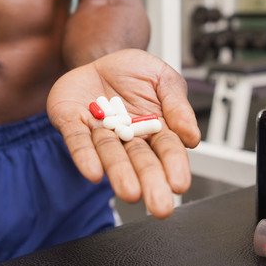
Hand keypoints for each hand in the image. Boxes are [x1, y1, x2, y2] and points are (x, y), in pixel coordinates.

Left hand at [47, 49, 200, 218]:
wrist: (100, 59)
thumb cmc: (134, 73)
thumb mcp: (164, 78)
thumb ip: (177, 104)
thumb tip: (192, 136)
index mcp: (154, 128)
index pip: (167, 150)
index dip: (174, 166)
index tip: (179, 184)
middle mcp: (126, 137)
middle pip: (140, 161)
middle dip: (150, 182)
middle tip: (159, 206)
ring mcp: (99, 132)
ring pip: (110, 155)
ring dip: (119, 174)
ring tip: (129, 192)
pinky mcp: (72, 123)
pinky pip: (78, 142)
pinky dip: (85, 157)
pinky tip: (93, 172)